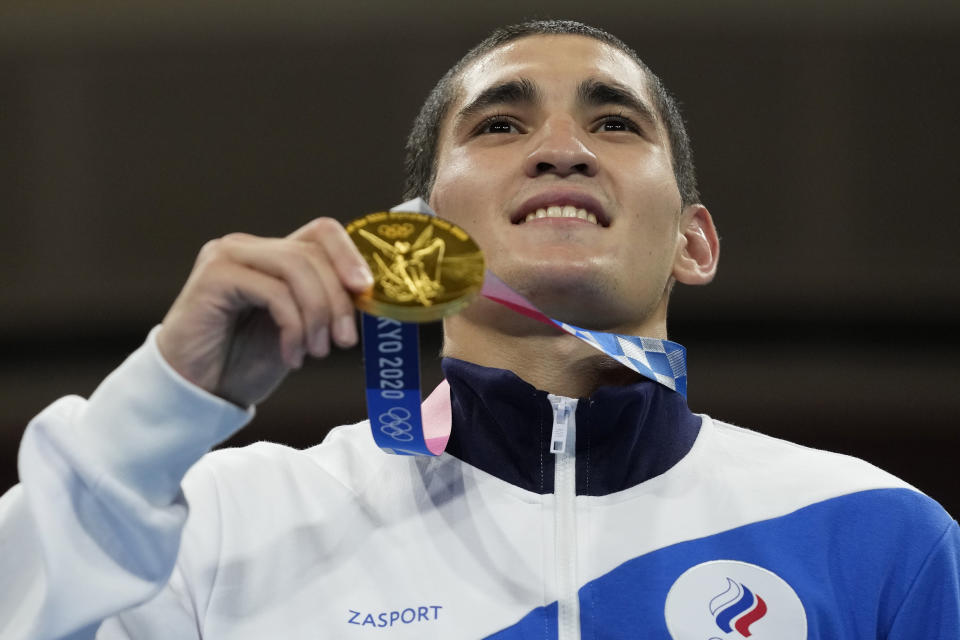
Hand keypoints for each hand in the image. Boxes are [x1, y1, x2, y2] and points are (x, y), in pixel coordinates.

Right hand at [156, 218, 373, 405]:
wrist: (197, 392)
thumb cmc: (245, 362)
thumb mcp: (300, 329)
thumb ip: (325, 304)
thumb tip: (369, 294)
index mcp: (271, 254)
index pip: (321, 232)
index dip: (351, 255)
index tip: (368, 291)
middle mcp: (247, 247)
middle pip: (313, 252)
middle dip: (338, 299)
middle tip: (344, 340)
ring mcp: (227, 257)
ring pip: (296, 268)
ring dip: (317, 314)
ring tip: (318, 352)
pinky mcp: (214, 277)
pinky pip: (274, 292)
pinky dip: (293, 327)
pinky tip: (292, 357)